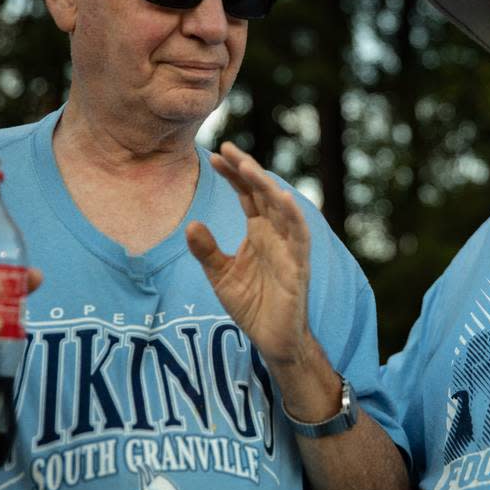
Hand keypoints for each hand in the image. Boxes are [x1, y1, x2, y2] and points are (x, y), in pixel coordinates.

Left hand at [186, 142, 313, 367]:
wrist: (273, 340)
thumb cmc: (252, 305)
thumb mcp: (220, 275)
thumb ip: (207, 250)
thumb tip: (191, 224)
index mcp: (259, 232)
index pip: (247, 195)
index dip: (234, 175)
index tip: (216, 155)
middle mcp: (276, 234)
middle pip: (263, 194)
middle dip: (248, 171)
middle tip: (229, 150)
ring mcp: (289, 248)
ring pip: (281, 209)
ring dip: (267, 187)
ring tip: (249, 168)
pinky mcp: (298, 266)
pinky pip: (299, 237)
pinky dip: (293, 217)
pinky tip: (283, 199)